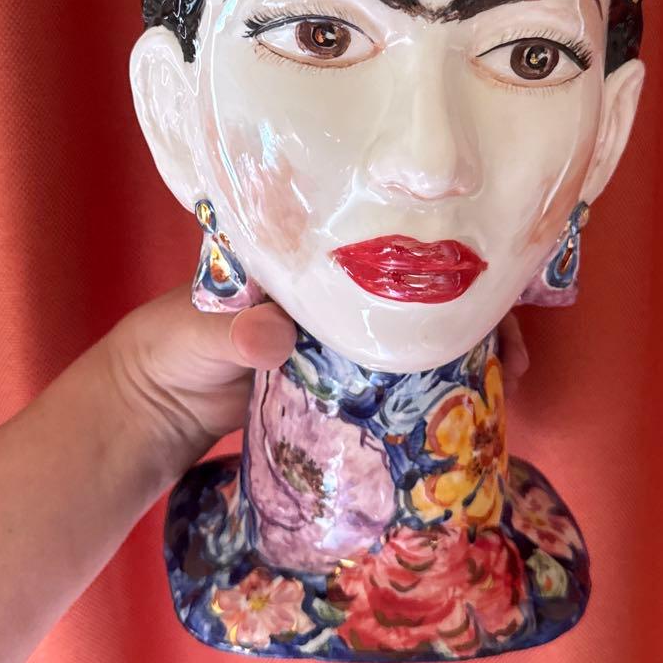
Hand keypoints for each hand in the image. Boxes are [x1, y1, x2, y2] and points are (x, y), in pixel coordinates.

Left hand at [104, 285, 531, 478]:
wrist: (147, 414)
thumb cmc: (163, 351)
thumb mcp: (191, 334)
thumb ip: (232, 333)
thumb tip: (274, 335)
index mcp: (303, 265)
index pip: (381, 248)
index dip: (434, 262)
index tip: (485, 283)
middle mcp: (330, 298)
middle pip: (412, 296)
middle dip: (469, 313)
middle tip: (514, 347)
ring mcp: (336, 345)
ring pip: (409, 341)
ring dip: (459, 356)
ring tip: (510, 378)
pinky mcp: (334, 390)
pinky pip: (389, 388)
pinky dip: (425, 397)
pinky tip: (463, 412)